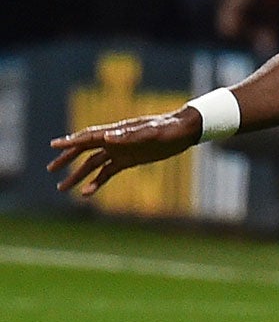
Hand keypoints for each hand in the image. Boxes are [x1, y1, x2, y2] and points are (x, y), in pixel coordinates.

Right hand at [48, 109, 200, 196]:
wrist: (184, 131)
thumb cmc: (168, 129)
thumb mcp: (150, 133)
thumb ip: (129, 136)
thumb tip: (107, 136)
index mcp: (117, 131)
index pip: (89, 136)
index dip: (71, 141)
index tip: (54, 145)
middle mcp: (115, 140)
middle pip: (85, 150)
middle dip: (67, 159)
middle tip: (51, 169)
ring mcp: (121, 150)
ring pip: (93, 163)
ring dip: (78, 175)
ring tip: (62, 188)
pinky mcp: (129, 160)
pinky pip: (107, 171)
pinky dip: (96, 181)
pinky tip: (87, 192)